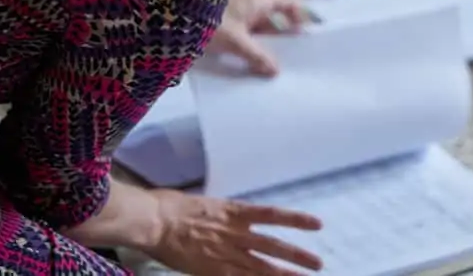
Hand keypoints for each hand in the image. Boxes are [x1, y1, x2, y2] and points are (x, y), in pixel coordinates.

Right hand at [147, 189, 322, 275]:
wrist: (154, 220)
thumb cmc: (172, 206)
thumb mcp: (206, 204)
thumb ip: (223, 215)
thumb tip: (231, 217)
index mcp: (234, 211)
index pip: (274, 215)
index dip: (297, 220)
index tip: (318, 225)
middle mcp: (235, 233)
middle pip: (273, 246)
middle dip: (297, 256)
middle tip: (318, 264)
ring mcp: (225, 253)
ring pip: (261, 268)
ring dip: (284, 275)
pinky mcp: (212, 270)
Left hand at [205, 0, 310, 75]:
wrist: (168, 18)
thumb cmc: (208, 21)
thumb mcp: (235, 40)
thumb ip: (256, 56)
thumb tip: (276, 71)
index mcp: (257, 2)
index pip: (288, 2)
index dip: (301, 16)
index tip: (305, 38)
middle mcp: (249, 8)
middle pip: (274, 23)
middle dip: (283, 42)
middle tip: (294, 63)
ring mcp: (236, 20)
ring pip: (258, 35)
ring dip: (265, 51)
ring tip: (274, 73)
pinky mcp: (223, 32)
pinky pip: (243, 43)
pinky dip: (249, 55)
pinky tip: (252, 71)